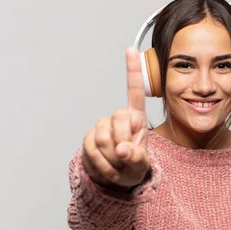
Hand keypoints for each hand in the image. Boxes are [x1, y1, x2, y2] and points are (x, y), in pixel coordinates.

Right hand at [81, 47, 149, 188]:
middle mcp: (118, 118)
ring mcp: (101, 128)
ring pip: (103, 137)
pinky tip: (108, 169)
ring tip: (118, 164)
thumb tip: (123, 149)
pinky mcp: (88, 139)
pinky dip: (102, 165)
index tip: (131, 49)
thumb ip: (137, 158)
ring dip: (112, 158)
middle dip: (123, 141)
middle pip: (118, 117)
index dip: (132, 71)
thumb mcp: (142, 165)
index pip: (134, 92)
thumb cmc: (133, 167)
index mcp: (136, 119)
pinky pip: (92, 150)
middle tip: (126, 157)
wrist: (116, 181)